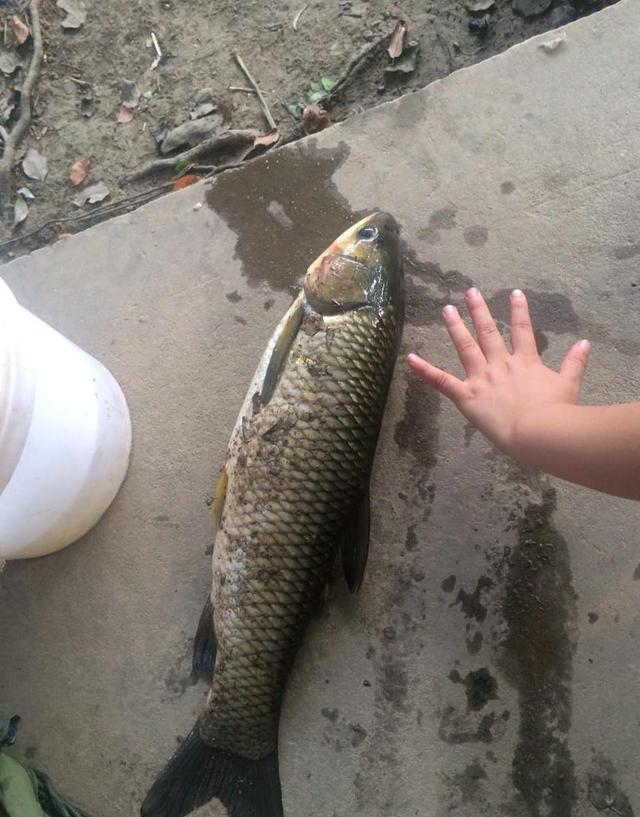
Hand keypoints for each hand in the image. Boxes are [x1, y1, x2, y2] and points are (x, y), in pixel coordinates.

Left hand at [406, 287, 590, 458]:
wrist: (538, 432)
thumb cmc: (556, 414)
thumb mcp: (569, 385)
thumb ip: (575, 363)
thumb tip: (585, 342)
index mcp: (525, 363)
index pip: (522, 331)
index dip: (518, 311)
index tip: (514, 293)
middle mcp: (501, 365)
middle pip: (488, 333)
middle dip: (479, 310)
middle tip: (470, 291)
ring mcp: (482, 379)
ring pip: (465, 347)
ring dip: (455, 327)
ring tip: (446, 309)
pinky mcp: (466, 396)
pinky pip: (442, 381)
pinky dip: (425, 370)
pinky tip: (410, 357)